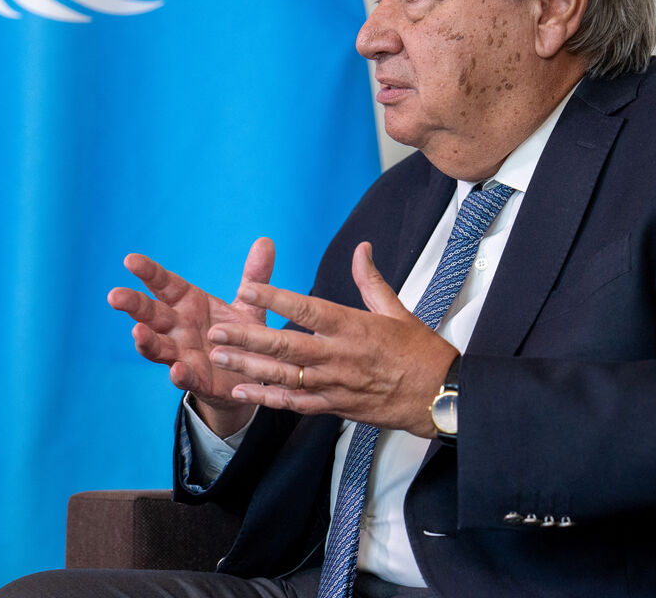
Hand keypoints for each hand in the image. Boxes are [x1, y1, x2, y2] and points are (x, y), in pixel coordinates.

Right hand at [107, 238, 274, 435]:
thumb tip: (266, 241)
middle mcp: (178, 327)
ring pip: (158, 346)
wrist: (249, 376)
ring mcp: (183, 354)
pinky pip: (186, 377)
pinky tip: (177, 370)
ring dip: (147, 341)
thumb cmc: (240, 335)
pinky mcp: (197, 380)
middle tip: (115, 295)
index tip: (130, 260)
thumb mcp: (249, 304)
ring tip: (137, 332)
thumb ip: (255, 276)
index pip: (164, 284)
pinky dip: (180, 375)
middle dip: (133, 305)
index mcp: (188, 303)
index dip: (148, 272)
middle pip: (151, 314)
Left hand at [208, 242, 457, 436]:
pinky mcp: (335, 406)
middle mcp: (338, 355)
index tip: (246, 289)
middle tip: (216, 329)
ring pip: (283, 375)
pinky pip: (296, 403)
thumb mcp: (396, 310)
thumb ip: (371, 280)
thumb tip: (361, 248)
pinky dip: (268, 398)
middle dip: (247, 336)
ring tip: (219, 356)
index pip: (306, 308)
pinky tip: (244, 391)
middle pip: (285, 344)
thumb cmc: (420, 351)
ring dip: (248, 366)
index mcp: (352, 326)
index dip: (274, 298)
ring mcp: (334, 383)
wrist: (439, 395)